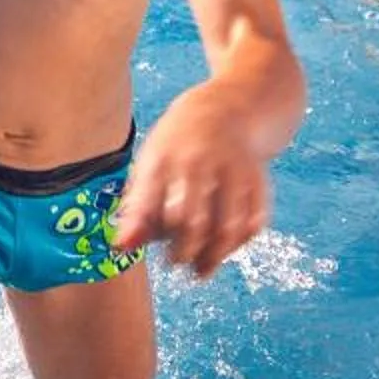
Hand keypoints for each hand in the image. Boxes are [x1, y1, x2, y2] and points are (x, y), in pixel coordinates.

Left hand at [111, 91, 271, 276]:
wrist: (227, 108)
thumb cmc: (177, 146)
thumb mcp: (150, 164)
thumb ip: (136, 206)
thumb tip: (120, 248)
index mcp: (164, 157)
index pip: (150, 204)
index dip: (141, 233)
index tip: (132, 250)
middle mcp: (199, 162)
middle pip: (192, 222)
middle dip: (182, 253)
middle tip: (174, 263)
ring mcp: (232, 170)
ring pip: (227, 228)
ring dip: (213, 257)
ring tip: (200, 270)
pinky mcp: (258, 180)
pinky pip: (253, 223)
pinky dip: (239, 244)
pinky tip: (224, 249)